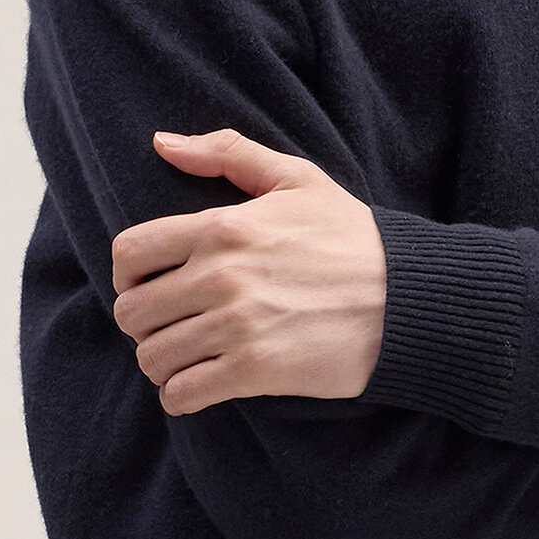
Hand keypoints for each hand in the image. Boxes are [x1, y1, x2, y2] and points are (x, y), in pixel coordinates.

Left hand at [110, 128, 386, 414]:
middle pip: (132, 312)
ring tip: (188, 359)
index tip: (149, 286)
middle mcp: (220, 276)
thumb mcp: (298, 179)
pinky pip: (183, 394)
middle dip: (144, 324)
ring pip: (153, 357)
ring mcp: (236, 327)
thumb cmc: (354, 238)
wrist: (410, 298)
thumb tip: (162, 143)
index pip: (129, 254)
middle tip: (172, 327)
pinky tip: (201, 385)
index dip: (128, 275)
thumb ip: (227, 154)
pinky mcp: (255, 371)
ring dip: (163, 363)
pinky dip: (181, 395)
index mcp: (222, 227)